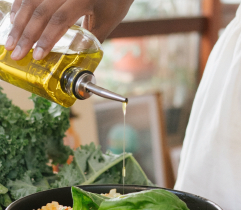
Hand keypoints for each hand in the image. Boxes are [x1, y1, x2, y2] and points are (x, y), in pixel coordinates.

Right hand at [5, 0, 132, 60]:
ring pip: (30, 0)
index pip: (59, 20)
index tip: (37, 56)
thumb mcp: (107, 22)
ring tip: (11, 41)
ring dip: (18, 22)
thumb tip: (77, 59)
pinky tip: (14, 21)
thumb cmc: (115, 1)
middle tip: (17, 53)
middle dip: (26, 34)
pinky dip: (20, 6)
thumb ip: (91, 39)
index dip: (46, 39)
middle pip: (40, 11)